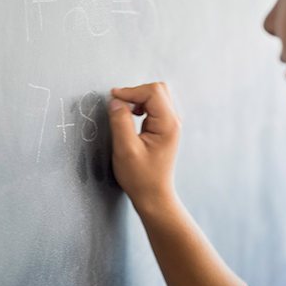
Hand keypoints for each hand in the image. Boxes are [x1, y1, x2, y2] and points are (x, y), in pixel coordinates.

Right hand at [107, 82, 180, 211]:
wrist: (153, 195)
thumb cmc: (141, 177)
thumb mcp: (125, 150)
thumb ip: (120, 122)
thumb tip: (116, 101)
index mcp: (167, 124)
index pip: (152, 92)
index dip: (131, 91)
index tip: (113, 98)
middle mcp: (173, 121)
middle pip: (157, 90)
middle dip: (135, 92)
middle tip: (119, 104)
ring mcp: (170, 124)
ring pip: (156, 96)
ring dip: (138, 99)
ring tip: (125, 111)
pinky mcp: (164, 128)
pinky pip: (154, 106)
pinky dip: (141, 105)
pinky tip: (132, 116)